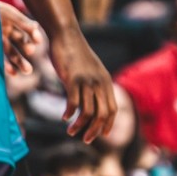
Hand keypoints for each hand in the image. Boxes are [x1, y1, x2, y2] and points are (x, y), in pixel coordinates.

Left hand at [0, 2, 42, 75]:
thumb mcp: (5, 12)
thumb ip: (20, 20)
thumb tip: (36, 27)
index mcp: (13, 22)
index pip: (27, 31)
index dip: (34, 36)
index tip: (38, 41)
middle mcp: (7, 32)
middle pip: (21, 43)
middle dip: (28, 49)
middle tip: (31, 52)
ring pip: (12, 53)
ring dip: (20, 62)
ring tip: (28, 70)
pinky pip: (0, 59)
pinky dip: (7, 66)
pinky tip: (14, 73)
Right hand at [50, 25, 116, 141]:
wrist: (67, 36)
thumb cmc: (76, 54)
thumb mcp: (90, 70)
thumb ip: (94, 84)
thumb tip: (92, 100)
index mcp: (105, 82)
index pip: (112, 109)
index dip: (108, 124)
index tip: (102, 135)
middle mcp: (99, 83)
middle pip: (102, 114)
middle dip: (95, 130)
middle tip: (86, 140)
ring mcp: (87, 81)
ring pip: (88, 111)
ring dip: (80, 125)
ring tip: (71, 132)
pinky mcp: (73, 79)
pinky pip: (73, 102)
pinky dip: (69, 114)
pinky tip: (64, 118)